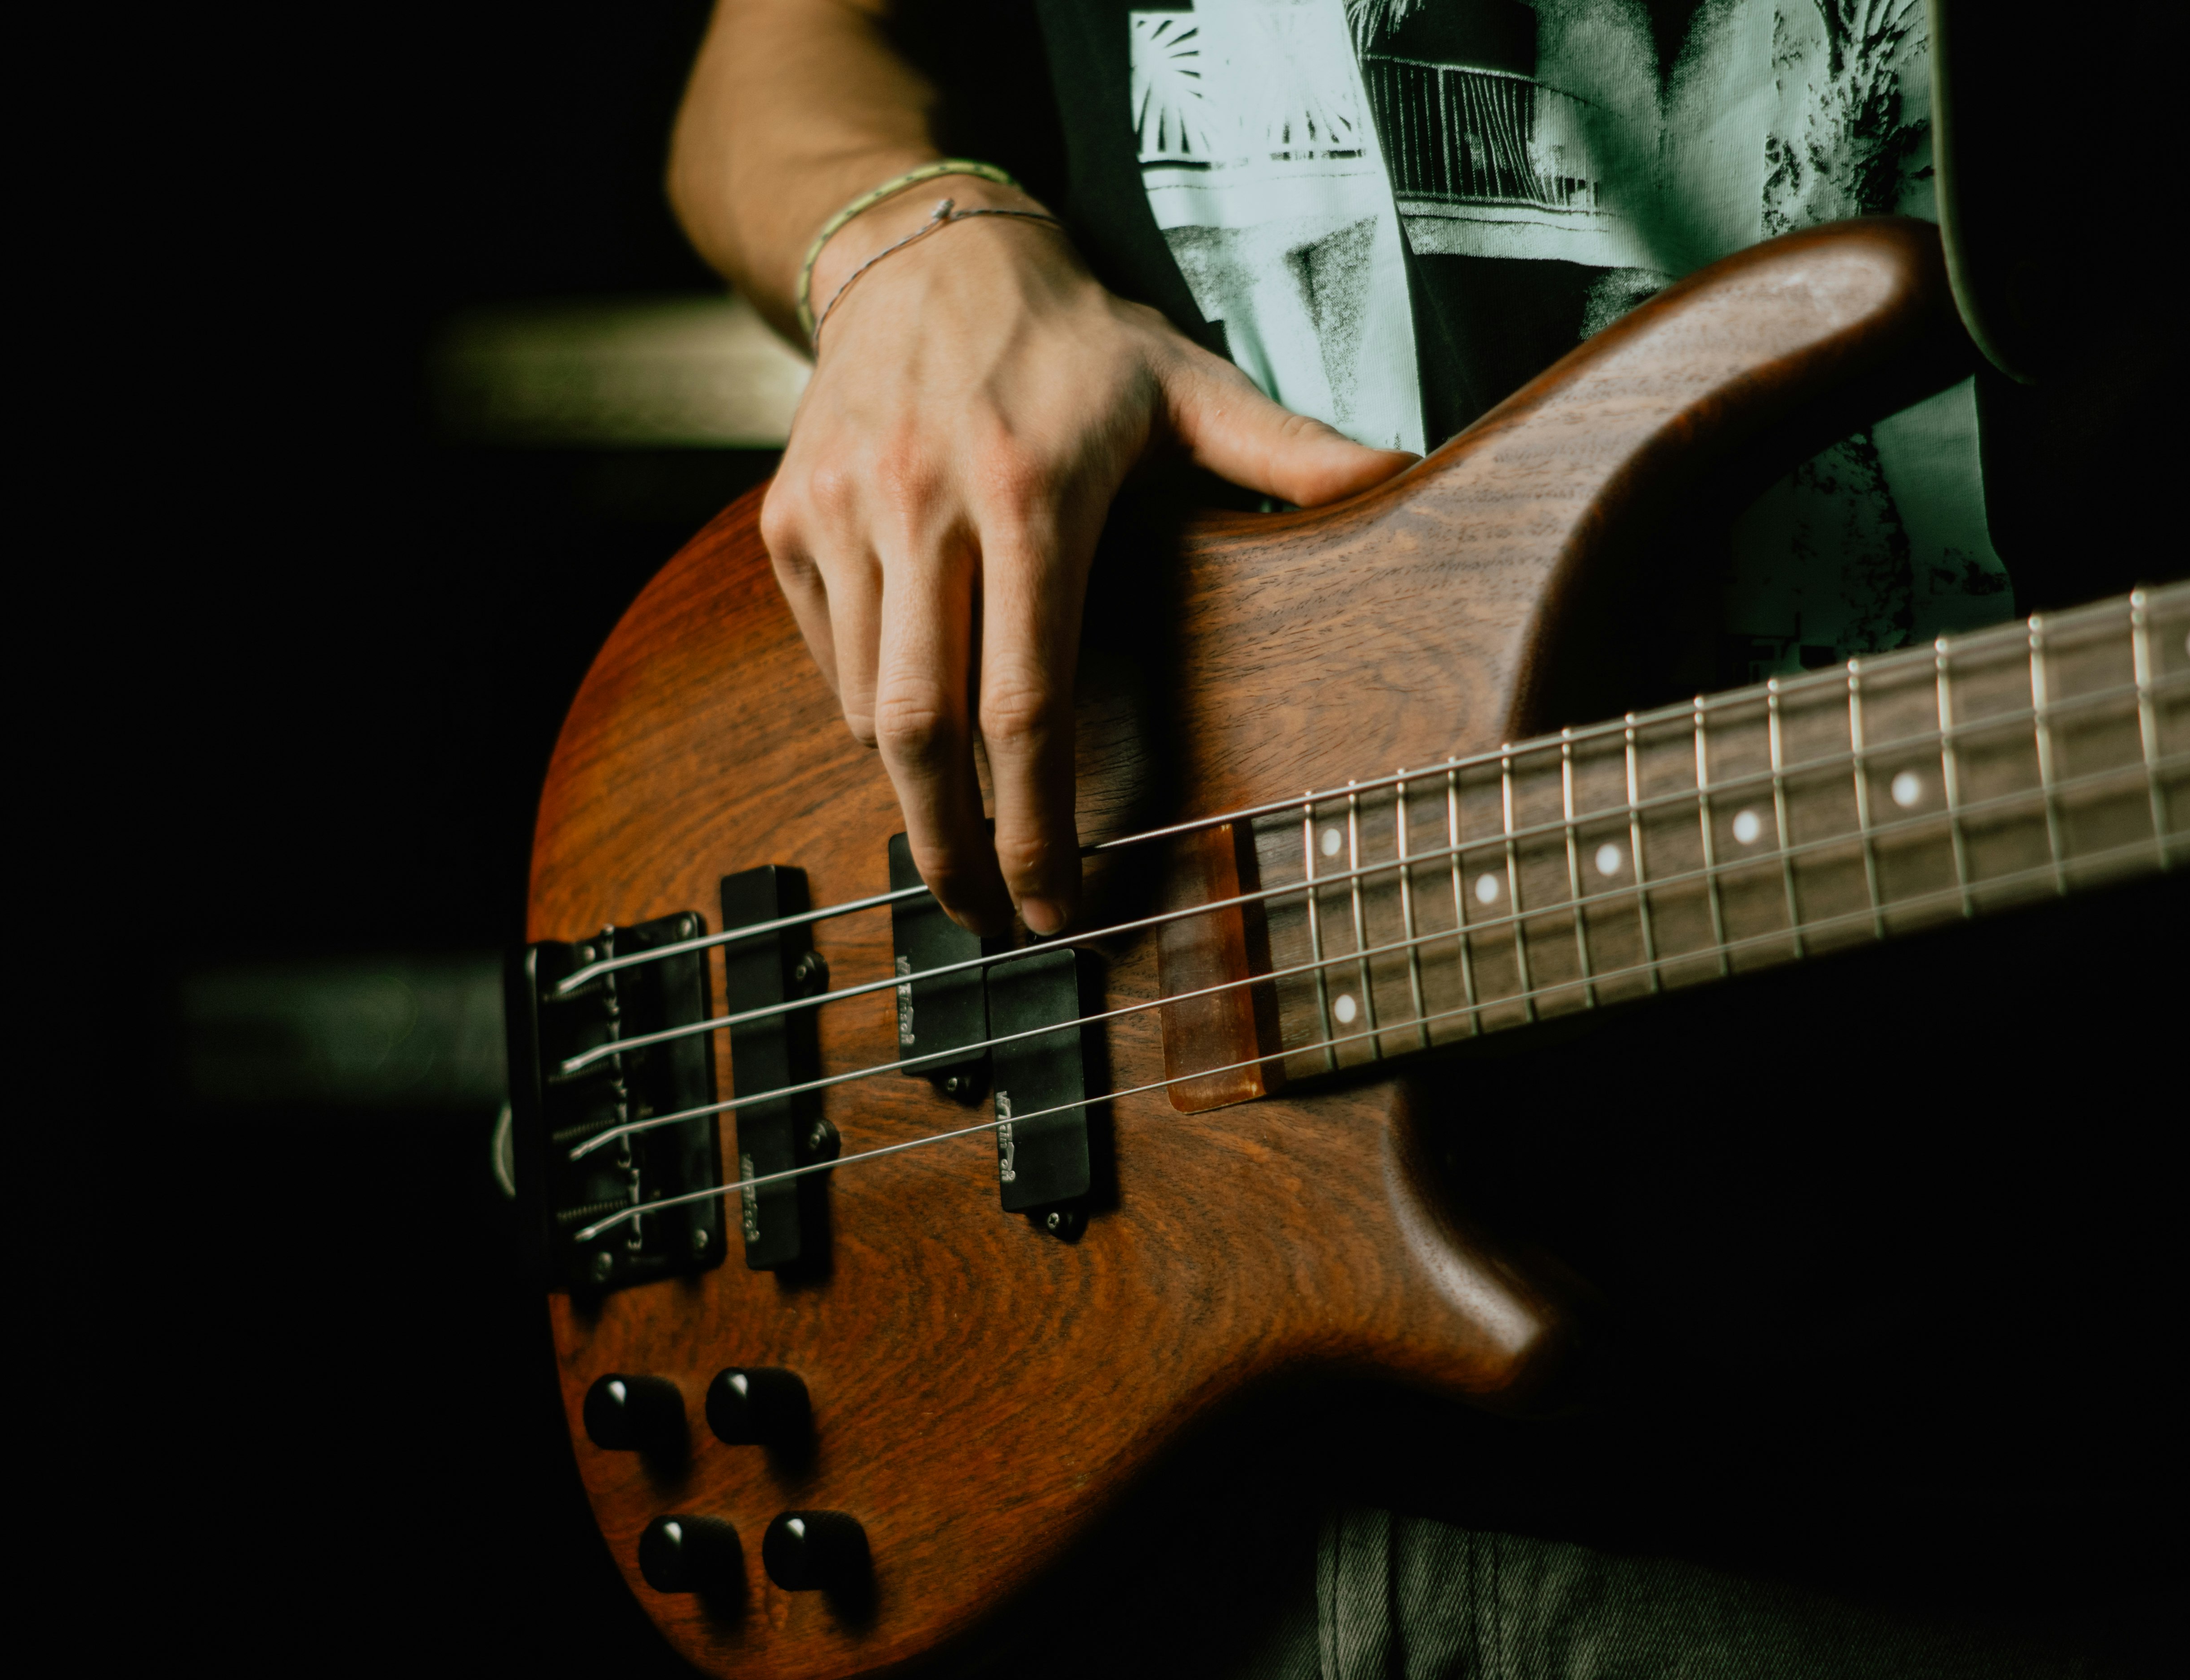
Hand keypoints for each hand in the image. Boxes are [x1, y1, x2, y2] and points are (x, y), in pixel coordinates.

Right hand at [761, 177, 1414, 936]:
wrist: (922, 250)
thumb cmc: (1068, 337)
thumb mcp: (1185, 382)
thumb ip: (1286, 451)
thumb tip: (1400, 478)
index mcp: (1029, 494)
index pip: (1025, 701)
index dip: (1037, 825)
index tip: (1058, 902)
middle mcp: (922, 506)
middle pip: (920, 730)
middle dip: (953, 848)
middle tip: (991, 919)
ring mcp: (841, 513)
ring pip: (865, 706)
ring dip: (913, 791)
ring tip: (962, 836)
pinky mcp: (788, 519)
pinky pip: (826, 658)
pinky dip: (868, 713)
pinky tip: (916, 729)